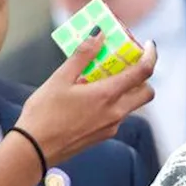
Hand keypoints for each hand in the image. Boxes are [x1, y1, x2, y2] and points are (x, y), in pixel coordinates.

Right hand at [17, 35, 157, 161]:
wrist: (33, 151)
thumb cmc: (43, 115)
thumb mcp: (60, 79)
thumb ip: (83, 55)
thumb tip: (99, 34)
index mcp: (107, 95)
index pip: (143, 72)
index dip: (151, 55)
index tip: (149, 45)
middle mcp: (115, 113)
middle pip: (146, 92)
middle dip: (143, 76)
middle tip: (127, 64)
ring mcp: (111, 126)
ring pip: (132, 105)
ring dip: (127, 89)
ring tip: (102, 77)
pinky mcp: (103, 136)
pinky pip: (117, 115)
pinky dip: (113, 102)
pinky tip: (91, 96)